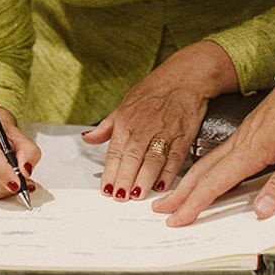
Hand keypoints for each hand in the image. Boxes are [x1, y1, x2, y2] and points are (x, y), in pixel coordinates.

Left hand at [82, 41, 237, 200]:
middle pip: (132, 158)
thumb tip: (88, 138)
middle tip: (120, 198)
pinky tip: (161, 185)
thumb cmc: (155, 89)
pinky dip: (169, 173)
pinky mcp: (183, 136)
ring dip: (144, 180)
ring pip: (152, 160)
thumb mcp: (125, 104)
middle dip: (124, 180)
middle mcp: (144, 128)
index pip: (115, 152)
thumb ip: (107, 126)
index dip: (110, 172)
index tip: (106, 189)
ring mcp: (164, 132)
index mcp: (126, 121)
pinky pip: (175, 158)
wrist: (186, 76)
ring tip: (137, 196)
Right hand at [155, 84, 274, 224]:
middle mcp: (240, 142)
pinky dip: (206, 171)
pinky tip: (208, 176)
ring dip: (189, 182)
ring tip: (176, 196)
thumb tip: (261, 211)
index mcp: (249, 149)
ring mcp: (243, 136)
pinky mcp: (250, 133)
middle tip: (161, 209)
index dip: (194, 204)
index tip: (178, 219)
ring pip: (208, 163)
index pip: (214, 183)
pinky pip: (220, 156)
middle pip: (202, 172)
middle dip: (180, 193)